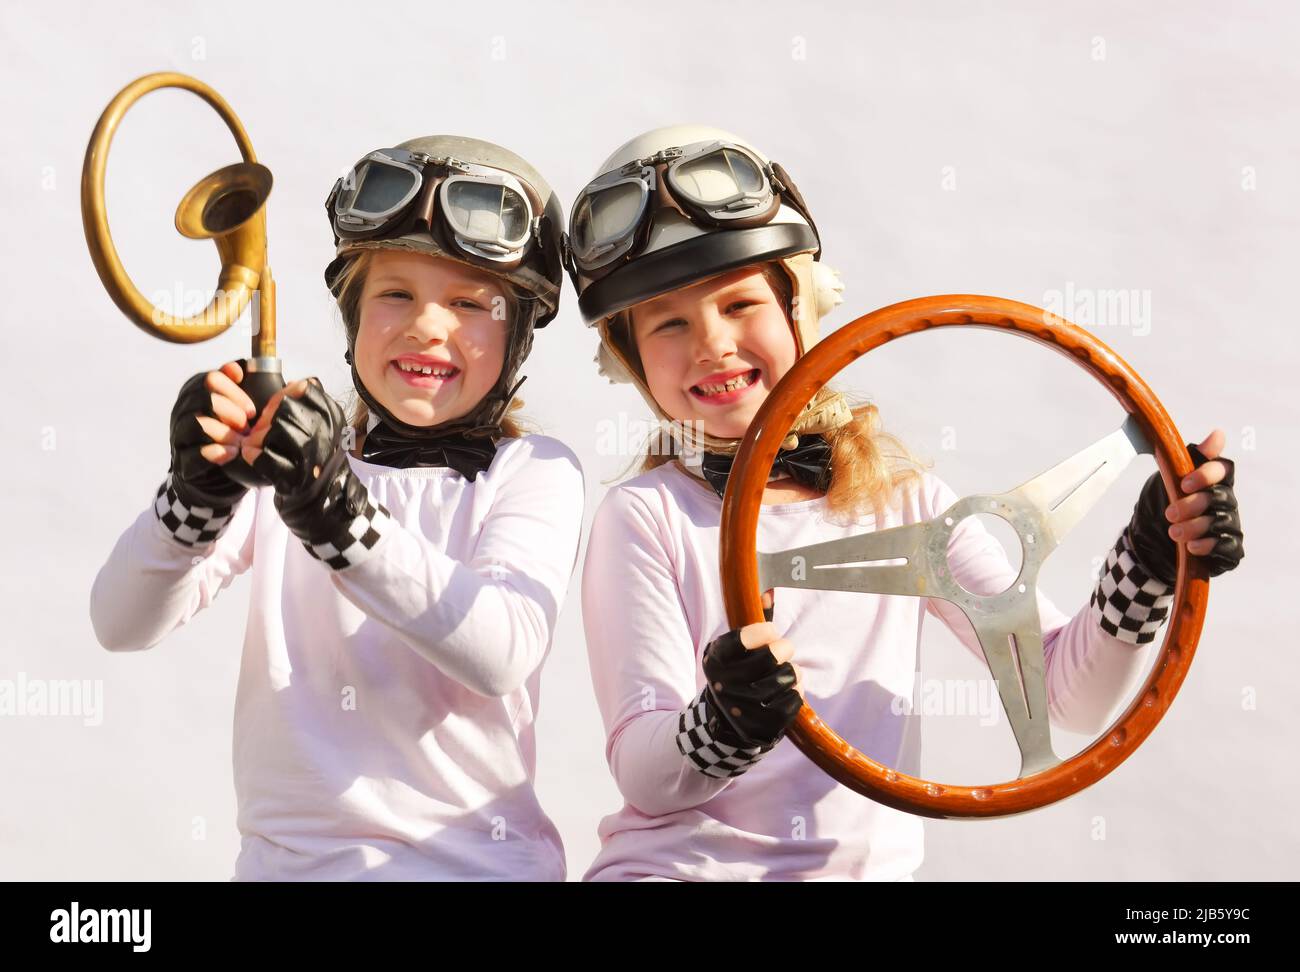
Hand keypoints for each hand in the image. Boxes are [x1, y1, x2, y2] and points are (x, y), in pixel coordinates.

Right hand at [168, 359, 256, 507]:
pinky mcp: (182, 461)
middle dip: (231, 411)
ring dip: (224, 432)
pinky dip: (214, 453)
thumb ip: (237, 386)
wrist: (215, 474)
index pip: (211, 379)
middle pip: (203, 398)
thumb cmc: (230, 433)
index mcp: (197, 392)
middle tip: (247, 426)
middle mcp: (184, 410)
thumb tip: (237, 368)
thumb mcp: (237, 407)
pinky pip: (193, 454)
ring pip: (196, 424)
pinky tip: (231, 454)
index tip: (252, 410)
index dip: (234, 392)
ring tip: (241, 442)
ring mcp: (179, 435)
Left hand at [240, 378, 342, 497]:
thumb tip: (294, 383)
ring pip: (276, 432)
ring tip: (253, 442)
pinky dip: (253, 455)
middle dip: (267, 417)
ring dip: (257, 437)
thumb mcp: (326, 424)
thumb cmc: (320, 454)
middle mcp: (325, 434)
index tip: (275, 408)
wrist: (328, 492)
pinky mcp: (294, 477)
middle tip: (258, 428)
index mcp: (333, 416)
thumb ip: (311, 402)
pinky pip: (266, 459)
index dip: (284, 395)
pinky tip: (250, 454)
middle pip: (286, 410)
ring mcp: (310, 456)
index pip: (306, 390)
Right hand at [701, 589, 804, 748]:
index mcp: (715, 660)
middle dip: (784, 648)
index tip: (771, 631)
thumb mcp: (735, 647)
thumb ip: (752, 619)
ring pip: (785, 678)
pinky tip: (789, 688)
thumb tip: (771, 593)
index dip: (764, 631)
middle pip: (771, 658)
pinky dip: (796, 691)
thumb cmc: (737, 672)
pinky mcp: (761, 726)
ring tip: (788, 670)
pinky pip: (793, 700)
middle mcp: (724, 685)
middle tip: (785, 649)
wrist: (726, 720)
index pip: (743, 639)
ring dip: (793, 671)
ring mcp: (742, 709)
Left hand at [1127, 428, 1243, 584]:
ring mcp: (1229, 524)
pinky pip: (1227, 545)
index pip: (1223, 469)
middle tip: (1170, 513)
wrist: (1149, 540)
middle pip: (1220, 498)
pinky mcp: (1229, 547)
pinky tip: (1192, 546)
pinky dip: (1209, 545)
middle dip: (1193, 505)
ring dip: (1196, 527)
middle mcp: (1226, 500)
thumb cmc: (1161, 502)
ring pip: (1222, 522)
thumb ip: (1190, 458)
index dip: (1206, 475)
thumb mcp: (1167, 478)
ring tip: (1174, 532)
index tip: (1183, 484)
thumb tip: (1219, 434)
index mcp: (1212, 480)